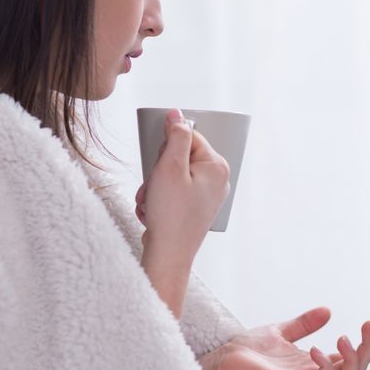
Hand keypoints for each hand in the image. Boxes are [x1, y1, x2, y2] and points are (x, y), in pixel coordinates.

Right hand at [138, 109, 229, 315]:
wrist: (168, 256)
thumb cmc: (171, 214)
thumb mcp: (170, 167)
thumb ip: (175, 136)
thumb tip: (177, 114)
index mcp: (217, 167)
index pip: (189, 137)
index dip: (167, 148)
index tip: (159, 163)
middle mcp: (217, 180)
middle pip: (178, 158)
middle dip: (157, 172)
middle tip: (153, 187)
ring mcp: (206, 197)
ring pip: (170, 177)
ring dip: (153, 188)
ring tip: (151, 203)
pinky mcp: (194, 209)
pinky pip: (171, 194)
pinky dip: (158, 201)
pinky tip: (154, 213)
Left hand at [198, 307, 369, 369]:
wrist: (222, 361)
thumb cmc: (246, 351)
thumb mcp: (281, 330)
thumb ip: (304, 324)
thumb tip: (328, 311)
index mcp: (313, 364)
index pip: (350, 358)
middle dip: (369, 349)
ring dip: (354, 360)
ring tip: (348, 337)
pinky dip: (326, 366)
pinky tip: (318, 349)